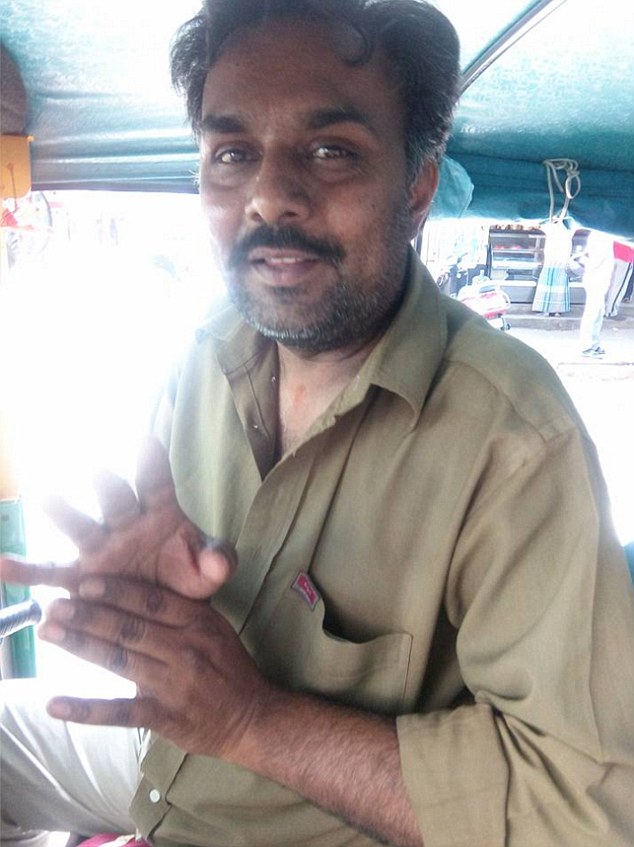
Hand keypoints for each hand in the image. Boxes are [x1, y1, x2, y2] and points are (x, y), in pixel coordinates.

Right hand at [0, 437, 234, 598]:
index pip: (157, 482)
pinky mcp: (80, 575)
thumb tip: (221, 561)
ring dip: (65, 512)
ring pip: (80, 525)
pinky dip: (27, 569)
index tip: (146, 440)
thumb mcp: (208, 571)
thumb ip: (218, 561)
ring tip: (46, 496)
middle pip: (116, 499)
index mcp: (160, 511)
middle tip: (99, 470)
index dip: (152, 462)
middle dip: (109, 485)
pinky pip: (51, 571)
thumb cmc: (188, 576)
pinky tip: (3, 565)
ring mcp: (99, 546)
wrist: (169, 608)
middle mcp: (125, 522)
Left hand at [39, 574, 274, 758]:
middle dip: (88, 615)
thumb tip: (133, 591)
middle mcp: (185, 648)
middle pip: (130, 627)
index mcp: (198, 621)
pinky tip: (54, 704)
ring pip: (121, 661)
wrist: (252, 716)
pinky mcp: (164, 717)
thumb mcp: (214, 626)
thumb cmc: (229, 666)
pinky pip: (120, 712)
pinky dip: (86, 710)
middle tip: (53, 605)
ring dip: (82, 646)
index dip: (116, 590)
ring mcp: (174, 684)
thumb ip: (179, 610)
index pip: (151, 601)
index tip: (83, 582)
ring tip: (50, 633)